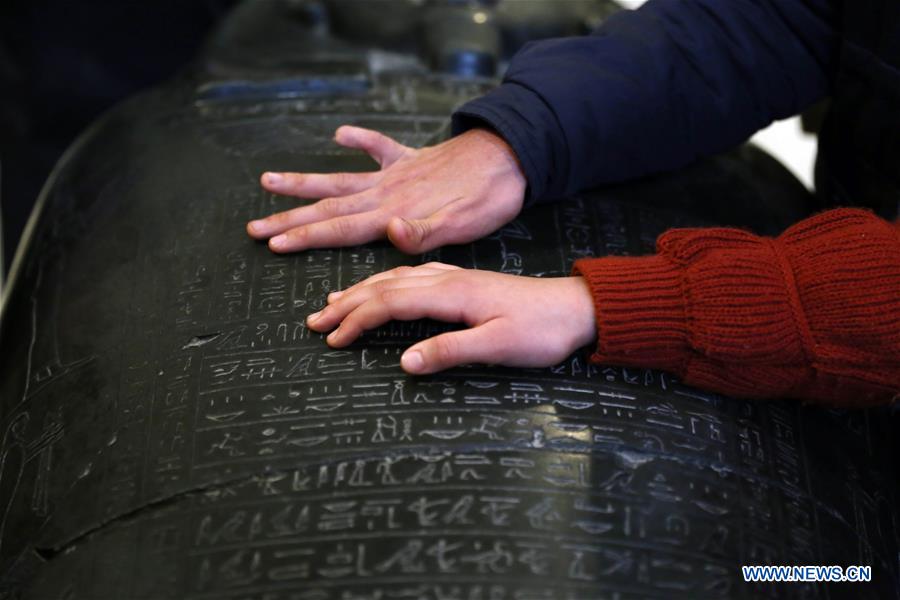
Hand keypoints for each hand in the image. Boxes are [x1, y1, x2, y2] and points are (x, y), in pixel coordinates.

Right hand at [246, 126, 526, 253]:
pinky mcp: (411, 160)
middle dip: (289, 220)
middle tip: (254, 227)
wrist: (513, 155)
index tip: (273, 244)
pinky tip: (339, 133)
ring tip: (268, 180)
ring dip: (304, 183)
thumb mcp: (463, 224)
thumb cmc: (489, 198)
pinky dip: (360, 139)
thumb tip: (389, 234)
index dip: (305, 237)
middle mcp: (386, 192)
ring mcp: (396, 174)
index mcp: (394, 212)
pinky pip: (379, 148)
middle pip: (328, 207)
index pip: (340, 228)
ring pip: (340, 180)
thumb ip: (424, 233)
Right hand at [305, 263, 596, 373]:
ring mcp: (456, 278)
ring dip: (363, 291)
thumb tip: (404, 363)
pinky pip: (414, 277)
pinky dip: (388, 283)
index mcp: (451, 293)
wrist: (576, 308)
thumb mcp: (499, 345)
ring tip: (334, 302)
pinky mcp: (464, 282)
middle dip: (348, 304)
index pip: (390, 302)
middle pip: (385, 286)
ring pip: (397, 279)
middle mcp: (448, 279)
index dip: (358, 320)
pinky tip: (384, 287)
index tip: (332, 339)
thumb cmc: (542, 331)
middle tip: (315, 321)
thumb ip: (450, 351)